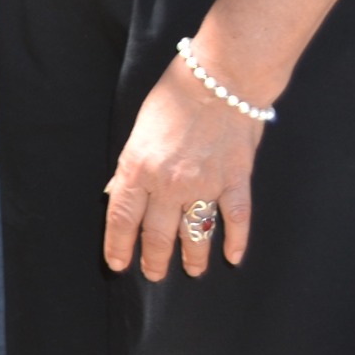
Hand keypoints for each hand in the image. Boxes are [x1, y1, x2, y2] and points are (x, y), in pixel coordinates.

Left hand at [102, 54, 265, 280]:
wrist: (219, 80)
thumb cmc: (173, 97)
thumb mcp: (138, 131)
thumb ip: (131, 165)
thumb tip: (118, 192)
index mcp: (137, 168)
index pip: (122, 218)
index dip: (118, 245)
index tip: (118, 264)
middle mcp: (169, 183)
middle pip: (158, 233)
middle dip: (153, 259)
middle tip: (153, 274)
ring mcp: (204, 185)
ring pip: (196, 234)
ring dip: (192, 257)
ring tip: (191, 271)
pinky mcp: (235, 181)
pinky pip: (236, 220)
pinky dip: (236, 242)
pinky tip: (233, 258)